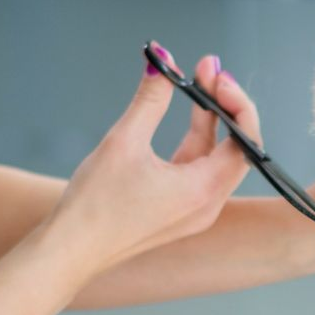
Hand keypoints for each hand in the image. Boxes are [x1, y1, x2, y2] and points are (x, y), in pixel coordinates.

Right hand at [46, 47, 261, 281]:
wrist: (70, 252)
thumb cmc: (93, 205)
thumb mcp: (122, 143)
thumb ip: (149, 101)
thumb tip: (162, 62)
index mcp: (204, 190)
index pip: (245, 140)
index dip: (236, 102)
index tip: (215, 73)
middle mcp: (209, 204)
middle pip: (236, 147)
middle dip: (224, 105)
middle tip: (208, 70)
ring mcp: (197, 210)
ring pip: (216, 157)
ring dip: (210, 120)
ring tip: (196, 82)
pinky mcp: (182, 211)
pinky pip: (199, 170)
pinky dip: (196, 141)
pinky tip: (188, 116)